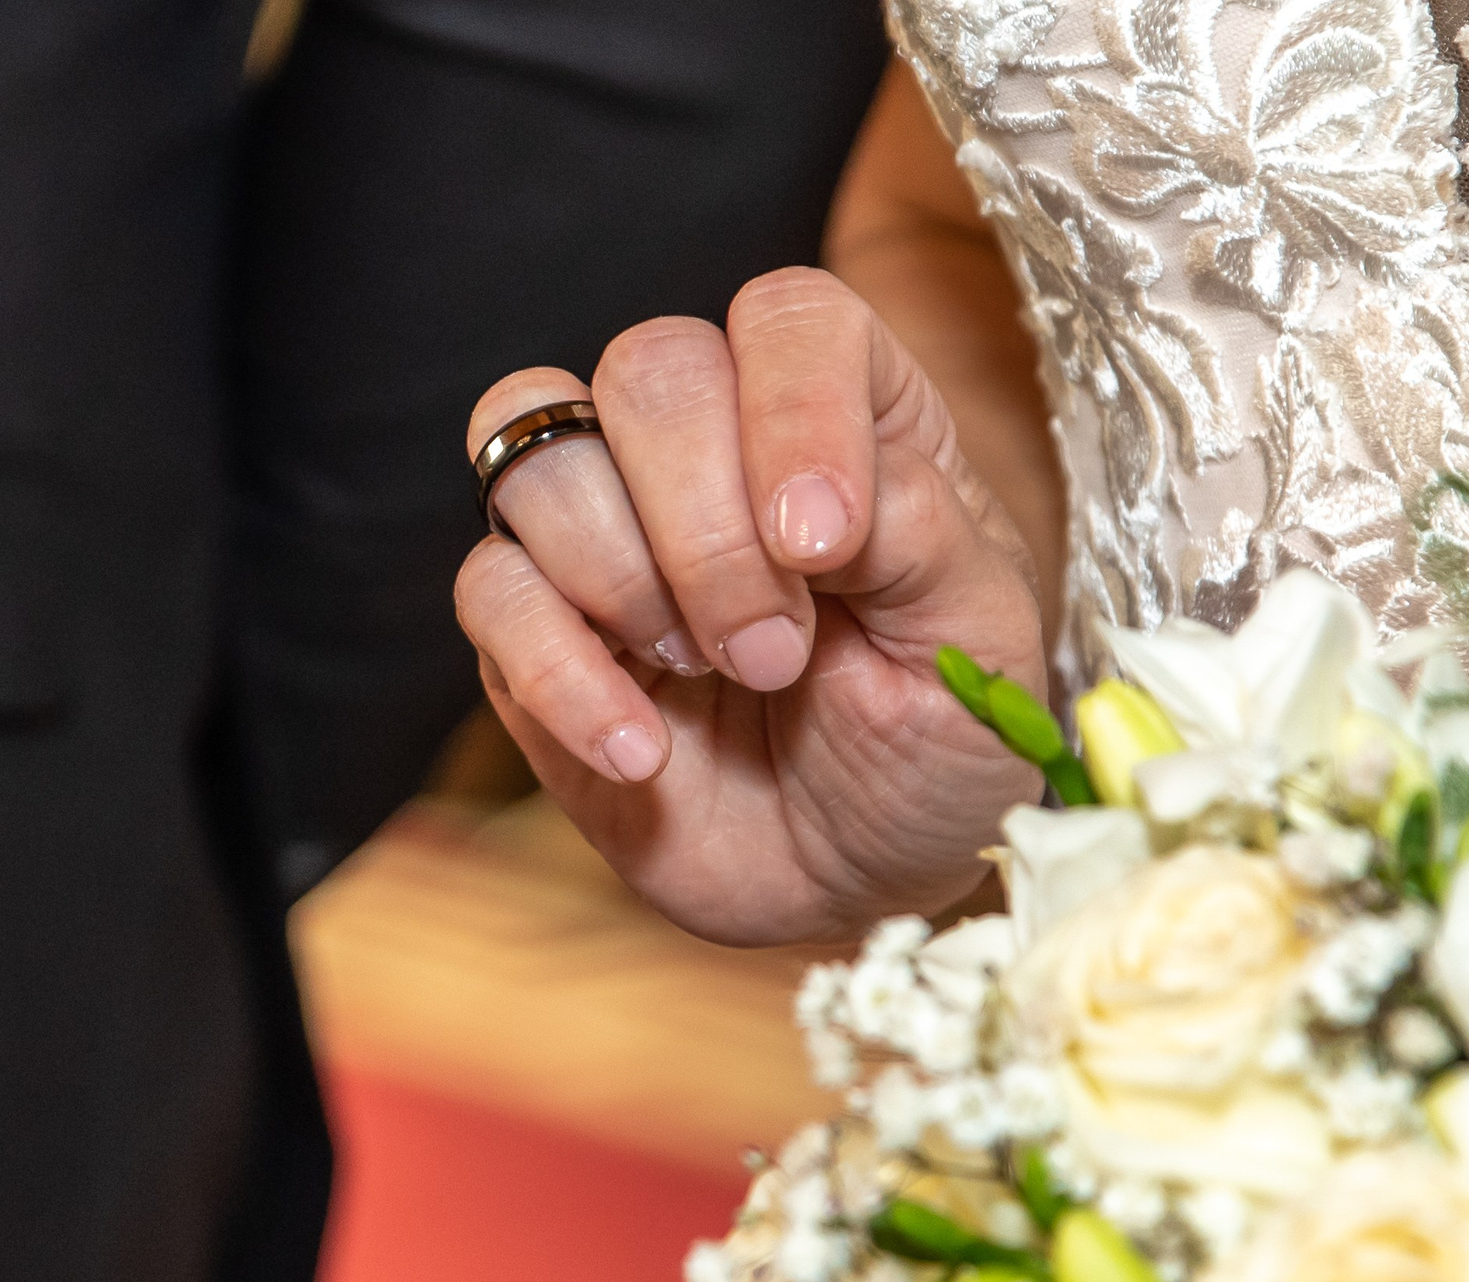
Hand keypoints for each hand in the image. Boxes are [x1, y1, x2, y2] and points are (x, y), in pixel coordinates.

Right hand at [455, 268, 1046, 944]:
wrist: (866, 870)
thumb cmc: (936, 738)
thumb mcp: (979, 643)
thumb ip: (924, 534)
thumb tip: (809, 499)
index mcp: (847, 416)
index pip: (789, 318)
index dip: (793, 407)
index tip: (824, 546)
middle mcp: (717, 445)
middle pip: (650, 370)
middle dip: (708, 524)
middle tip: (777, 653)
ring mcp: (613, 531)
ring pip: (541, 456)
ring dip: (627, 578)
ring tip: (710, 676)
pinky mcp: (539, 629)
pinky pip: (489, 589)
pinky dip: (557, 670)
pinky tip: (639, 752)